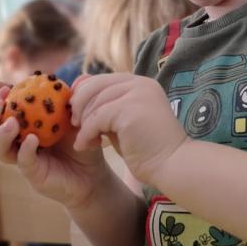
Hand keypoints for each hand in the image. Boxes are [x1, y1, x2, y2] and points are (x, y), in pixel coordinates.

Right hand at [0, 85, 106, 210]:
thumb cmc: (84, 141)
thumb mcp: (80, 117)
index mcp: (26, 123)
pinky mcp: (33, 174)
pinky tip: (32, 140)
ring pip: (0, 149)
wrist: (94, 173)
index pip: (4, 110)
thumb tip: (79, 78)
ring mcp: (24, 159)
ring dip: (1, 134)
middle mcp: (19, 141)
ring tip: (11, 123)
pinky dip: (24, 150)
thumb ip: (77, 100)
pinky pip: (23, 162)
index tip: (5, 89)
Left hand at [71, 73, 187, 186]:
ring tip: (83, 142)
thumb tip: (78, 95)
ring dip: (83, 124)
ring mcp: (137, 93)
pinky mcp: (130, 109)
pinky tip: (85, 146)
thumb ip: (106, 108)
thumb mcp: (123, 122)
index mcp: (140, 83)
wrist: (172, 165)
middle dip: (79, 105)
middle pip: (94, 85)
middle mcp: (140, 83)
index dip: (84, 95)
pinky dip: (86, 133)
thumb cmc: (148, 149)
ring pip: (94, 102)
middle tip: (73, 125)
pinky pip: (97, 118)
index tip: (76, 115)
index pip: (102, 80)